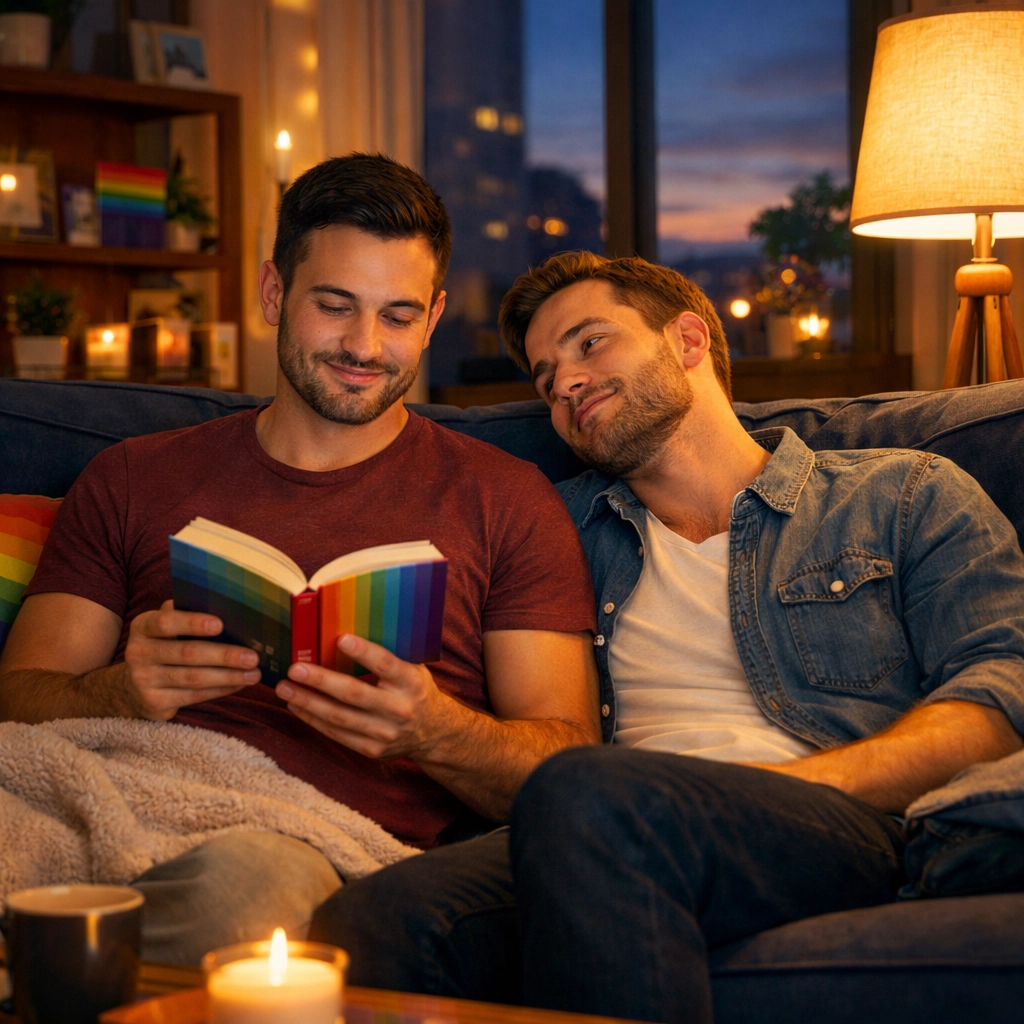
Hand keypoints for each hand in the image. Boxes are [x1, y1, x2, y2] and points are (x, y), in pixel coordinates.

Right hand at [123, 600, 260, 719]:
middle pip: (187, 653)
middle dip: (224, 655)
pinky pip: (194, 696)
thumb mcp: (167, 627)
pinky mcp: (154, 703)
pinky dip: (220, 690)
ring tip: (254, 673)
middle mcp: (138, 653)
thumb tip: (227, 607)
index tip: (220, 624)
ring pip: (194, 678)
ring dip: (229, 676)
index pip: (166, 622)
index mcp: (142, 626)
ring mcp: (143, 680)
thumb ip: (186, 614)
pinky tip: (238, 684)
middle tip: (252, 656)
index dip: (192, 623)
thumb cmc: (164, 645)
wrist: (133, 686)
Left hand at [275, 633, 455, 759]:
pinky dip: (313, 719)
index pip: (386, 665)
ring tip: (285, 688)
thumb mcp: (413, 669)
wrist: (434, 732)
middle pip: (355, 694)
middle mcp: (399, 708)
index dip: (364, 653)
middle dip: (321, 681)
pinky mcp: (372, 750)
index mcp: (411, 682)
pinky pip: (337, 734)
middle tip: (294, 668)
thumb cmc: (415, 690)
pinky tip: (296, 706)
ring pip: (340, 717)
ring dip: (308, 702)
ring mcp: (385, 733)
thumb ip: (389, 654)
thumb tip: (347, 630)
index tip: (341, 640)